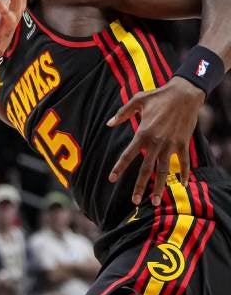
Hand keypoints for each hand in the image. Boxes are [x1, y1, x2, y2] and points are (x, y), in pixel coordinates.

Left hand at [107, 76, 205, 205]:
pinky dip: (184, 174)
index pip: (128, 155)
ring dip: (160, 187)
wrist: (185, 93)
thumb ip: (122, 113)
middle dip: (139, 186)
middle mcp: (156, 142)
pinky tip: (183, 184)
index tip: (111, 179)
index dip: (119, 168)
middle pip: (146, 169)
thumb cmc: (159, 95)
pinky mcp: (183, 144)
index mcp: (143, 133)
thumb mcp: (137, 100)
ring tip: (154, 201)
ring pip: (164, 170)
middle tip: (135, 201)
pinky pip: (184, 163)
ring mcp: (171, 145)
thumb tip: (109, 123)